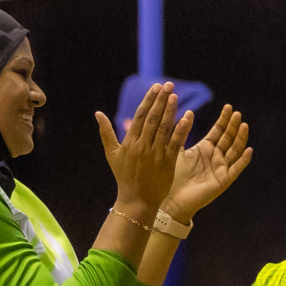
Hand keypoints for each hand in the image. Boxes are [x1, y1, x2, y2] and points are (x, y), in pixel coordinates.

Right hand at [95, 82, 189, 218]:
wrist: (137, 200)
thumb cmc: (124, 176)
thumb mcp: (112, 154)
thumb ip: (106, 132)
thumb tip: (97, 113)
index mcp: (130, 142)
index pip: (140, 116)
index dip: (149, 100)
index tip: (157, 87)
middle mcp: (142, 146)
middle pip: (152, 118)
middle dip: (160, 100)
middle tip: (169, 85)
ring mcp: (156, 154)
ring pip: (164, 128)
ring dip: (170, 111)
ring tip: (175, 95)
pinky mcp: (167, 164)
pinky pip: (175, 144)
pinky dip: (181, 130)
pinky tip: (188, 117)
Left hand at [162, 105, 252, 222]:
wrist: (172, 199)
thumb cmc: (172, 175)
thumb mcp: (178, 149)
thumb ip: (183, 132)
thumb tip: (189, 112)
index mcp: (205, 149)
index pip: (218, 131)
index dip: (224, 120)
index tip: (229, 107)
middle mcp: (216, 157)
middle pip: (228, 138)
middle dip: (233, 126)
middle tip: (237, 113)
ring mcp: (221, 168)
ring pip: (235, 151)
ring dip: (240, 139)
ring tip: (244, 125)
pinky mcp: (223, 181)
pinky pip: (236, 169)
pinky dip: (243, 161)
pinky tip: (249, 150)